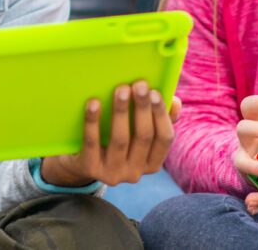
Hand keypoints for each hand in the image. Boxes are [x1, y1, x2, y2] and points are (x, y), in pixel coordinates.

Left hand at [41, 80, 176, 186]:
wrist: (81, 162)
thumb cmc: (117, 139)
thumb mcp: (137, 133)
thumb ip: (158, 118)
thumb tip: (175, 101)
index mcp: (152, 163)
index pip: (164, 139)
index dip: (161, 114)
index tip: (155, 91)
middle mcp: (136, 173)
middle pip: (143, 137)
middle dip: (142, 108)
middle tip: (139, 84)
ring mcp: (113, 173)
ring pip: (120, 140)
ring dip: (121, 112)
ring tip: (121, 89)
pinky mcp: (91, 169)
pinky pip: (92, 143)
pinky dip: (93, 121)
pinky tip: (94, 103)